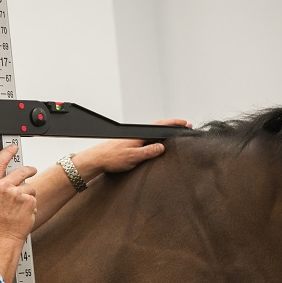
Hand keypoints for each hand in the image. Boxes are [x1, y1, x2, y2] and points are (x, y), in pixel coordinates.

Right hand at [0, 145, 37, 245]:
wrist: (1, 238)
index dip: (7, 151)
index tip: (13, 147)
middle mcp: (3, 187)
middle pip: (21, 170)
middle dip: (29, 169)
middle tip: (32, 170)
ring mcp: (17, 194)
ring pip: (29, 186)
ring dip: (27, 193)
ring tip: (19, 206)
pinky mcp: (29, 202)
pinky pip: (33, 198)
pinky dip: (31, 204)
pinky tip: (22, 212)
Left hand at [72, 118, 190, 177]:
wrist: (96, 159)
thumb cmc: (111, 158)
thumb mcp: (133, 157)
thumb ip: (149, 152)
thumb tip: (162, 147)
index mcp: (139, 135)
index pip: (160, 126)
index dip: (174, 124)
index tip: (185, 123)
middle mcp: (136, 134)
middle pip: (158, 128)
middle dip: (171, 128)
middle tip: (184, 128)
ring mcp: (133, 138)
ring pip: (152, 134)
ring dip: (163, 134)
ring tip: (174, 136)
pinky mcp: (129, 144)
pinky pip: (146, 140)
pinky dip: (154, 140)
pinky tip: (156, 145)